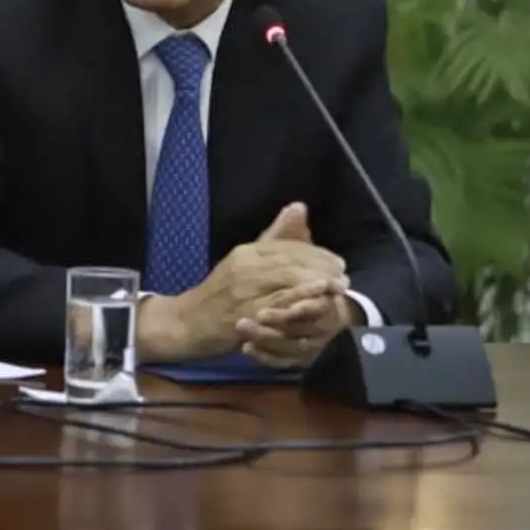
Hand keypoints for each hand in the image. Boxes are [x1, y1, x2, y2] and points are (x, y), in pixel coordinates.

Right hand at [141, 203, 346, 359]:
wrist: (186, 323)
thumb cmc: (219, 295)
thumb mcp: (243, 262)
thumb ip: (274, 238)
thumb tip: (299, 207)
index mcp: (247, 252)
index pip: (289, 246)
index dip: (317, 253)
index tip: (338, 262)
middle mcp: (246, 266)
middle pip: (292, 261)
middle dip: (322, 268)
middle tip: (343, 277)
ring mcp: (245, 290)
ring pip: (287, 280)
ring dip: (317, 283)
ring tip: (338, 288)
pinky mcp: (246, 314)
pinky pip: (278, 305)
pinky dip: (300, 302)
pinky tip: (317, 303)